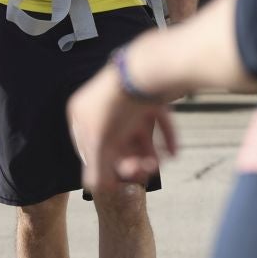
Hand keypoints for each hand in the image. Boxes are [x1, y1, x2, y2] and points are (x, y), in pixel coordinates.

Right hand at [66, 64, 178, 199]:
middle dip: (131, 159)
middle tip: (145, 171)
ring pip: (138, 133)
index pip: (89, 147)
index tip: (118, 180)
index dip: (105, 165)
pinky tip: (174, 152)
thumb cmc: (115, 105)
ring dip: (149, 151)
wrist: (144, 69)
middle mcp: (103, 105)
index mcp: (83, 113)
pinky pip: (157, 120)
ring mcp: (127, 99)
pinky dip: (165, 136)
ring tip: (160, 163)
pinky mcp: (149, 95)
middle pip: (117, 141)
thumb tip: (93, 188)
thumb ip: (96, 166)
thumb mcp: (100, 141)